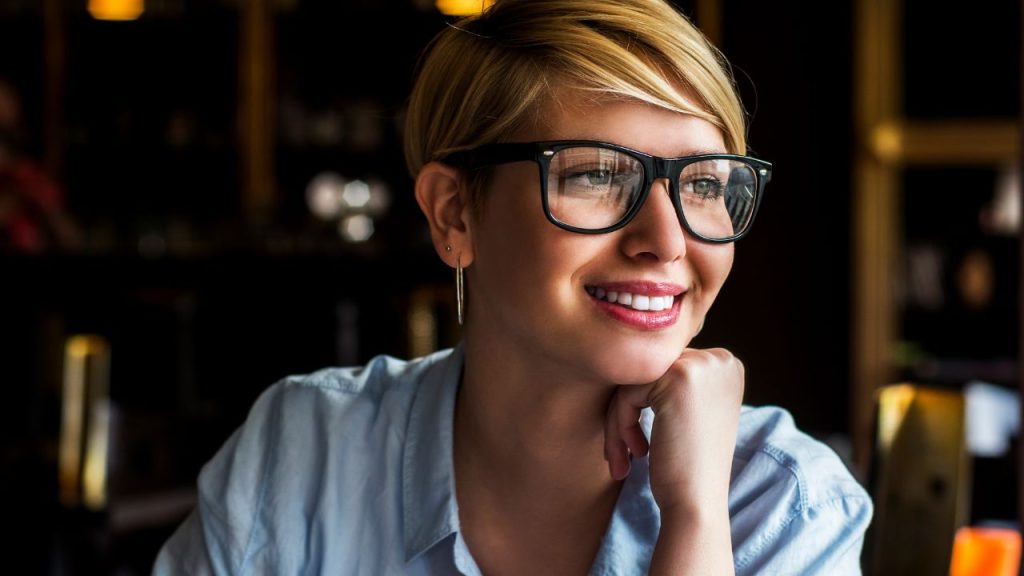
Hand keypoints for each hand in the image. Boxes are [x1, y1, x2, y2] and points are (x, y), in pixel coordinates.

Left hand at [604, 347, 743, 514]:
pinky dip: (620, 423)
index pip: (664, 369)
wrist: (697, 503)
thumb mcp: (693, 414)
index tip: (640, 441)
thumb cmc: (688, 467)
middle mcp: (719, 360)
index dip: (645, 403)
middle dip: (627, 411)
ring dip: (619, 420)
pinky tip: (635, 453)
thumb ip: (675, 382)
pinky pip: (628, 391)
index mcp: (726, 366)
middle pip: (648, 372)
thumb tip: (635, 355)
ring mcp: (701, 366)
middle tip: (623, 452)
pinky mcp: (678, 377)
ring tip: (622, 456)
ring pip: (633, 381)